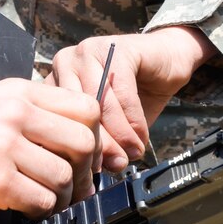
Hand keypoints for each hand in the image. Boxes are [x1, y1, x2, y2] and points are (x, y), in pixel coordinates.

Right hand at [0, 79, 101, 219]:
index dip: (95, 135)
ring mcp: (5, 148)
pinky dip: (41, 209)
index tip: (89, 154)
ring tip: (47, 199)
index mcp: (17, 92)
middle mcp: (15, 115)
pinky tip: (27, 207)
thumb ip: (27, 109)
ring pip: (64, 176)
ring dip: (62, 195)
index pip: (85, 107)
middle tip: (78, 184)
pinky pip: (41, 200)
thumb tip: (72, 129)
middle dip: (86, 170)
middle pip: (83, 142)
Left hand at [48, 26, 216, 171]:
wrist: (167, 61)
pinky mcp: (114, 50)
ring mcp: (88, 53)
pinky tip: (142, 136)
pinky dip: (133, 120)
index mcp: (55, 82)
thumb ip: (97, 142)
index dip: (74, 150)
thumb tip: (89, 173)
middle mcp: (65, 64)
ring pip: (98, 104)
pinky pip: (121, 93)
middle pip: (75, 113)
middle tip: (115, 165)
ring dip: (118, 135)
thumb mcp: (110, 123)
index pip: (56, 120)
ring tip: (132, 153)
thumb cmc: (136, 94)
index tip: (90, 174)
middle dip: (96, 145)